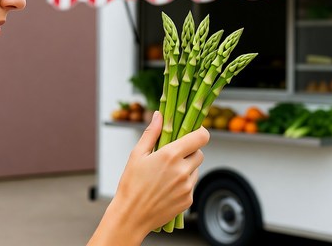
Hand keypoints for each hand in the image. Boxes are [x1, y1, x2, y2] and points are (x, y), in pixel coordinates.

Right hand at [87, 111, 209, 245]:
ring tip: (167, 173)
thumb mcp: (137, 154)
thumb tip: (159, 115)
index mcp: (171, 155)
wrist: (131, 217)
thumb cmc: (131, 184)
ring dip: (187, 167)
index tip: (194, 132)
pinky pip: (192, 185)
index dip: (200, 132)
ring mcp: (187, 187)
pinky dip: (184, 183)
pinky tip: (168, 186)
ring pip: (196, 169)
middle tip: (174, 154)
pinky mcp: (188, 200)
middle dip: (190, 151)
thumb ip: (151, 132)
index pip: (201, 137)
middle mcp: (182, 170)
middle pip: (200, 153)